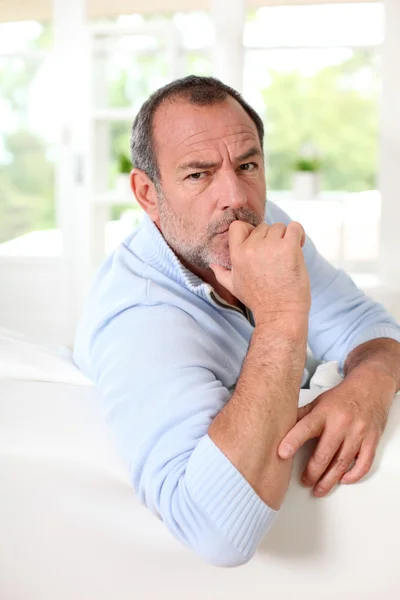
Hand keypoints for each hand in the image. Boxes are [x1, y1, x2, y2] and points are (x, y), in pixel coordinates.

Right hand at [210, 220, 310, 325]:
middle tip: (276, 257)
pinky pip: (295, 227)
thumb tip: (212, 265)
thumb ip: (222, 273)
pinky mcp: (289, 248)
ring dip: (285, 238)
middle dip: (271, 239)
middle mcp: (252, 247)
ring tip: (287, 255)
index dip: (249, 230)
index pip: (238, 226)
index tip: (259, 242)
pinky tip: (298, 245)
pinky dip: (298, 233)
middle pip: (263, 227)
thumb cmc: (258, 300)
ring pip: (279, 227)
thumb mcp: (234, 287)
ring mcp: (271, 246)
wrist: (279, 313)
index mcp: (237, 254)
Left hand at [278, 376, 391, 495]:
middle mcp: (341, 423)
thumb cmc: (341, 397)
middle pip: (324, 453)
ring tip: (319, 489)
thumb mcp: (318, 401)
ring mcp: (358, 433)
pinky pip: (363, 463)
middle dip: (312, 472)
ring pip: (342, 463)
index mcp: (324, 412)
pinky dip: (353, 475)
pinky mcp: (371, 440)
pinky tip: (343, 480)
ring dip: (329, 480)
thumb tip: (281, 427)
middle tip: (304, 481)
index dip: (293, 441)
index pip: (306, 427)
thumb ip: (302, 416)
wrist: (370, 387)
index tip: (282, 454)